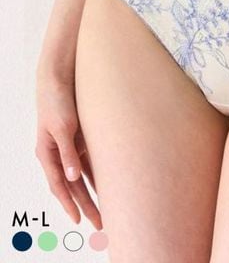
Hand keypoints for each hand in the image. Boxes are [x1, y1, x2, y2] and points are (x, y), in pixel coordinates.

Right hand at [35, 72, 101, 229]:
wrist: (60, 79)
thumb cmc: (57, 102)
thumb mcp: (62, 127)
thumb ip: (67, 152)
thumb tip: (73, 177)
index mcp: (48, 153)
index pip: (60, 185)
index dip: (69, 204)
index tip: (79, 220)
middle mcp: (58, 153)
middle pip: (72, 185)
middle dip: (86, 205)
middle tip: (100, 223)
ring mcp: (69, 147)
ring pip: (81, 176)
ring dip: (92, 192)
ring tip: (105, 209)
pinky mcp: (79, 138)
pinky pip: (88, 161)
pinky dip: (96, 173)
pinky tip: (108, 183)